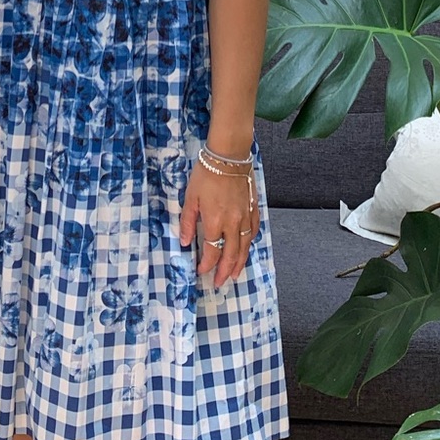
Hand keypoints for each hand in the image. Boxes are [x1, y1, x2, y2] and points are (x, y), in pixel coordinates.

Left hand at [179, 160, 258, 289]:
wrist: (228, 157)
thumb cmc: (207, 174)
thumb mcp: (191, 198)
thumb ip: (188, 222)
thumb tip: (186, 242)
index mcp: (215, 221)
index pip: (212, 251)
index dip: (207, 265)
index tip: (201, 271)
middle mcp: (233, 223)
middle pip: (231, 254)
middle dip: (224, 271)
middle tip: (220, 282)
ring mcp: (245, 216)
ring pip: (245, 247)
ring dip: (240, 263)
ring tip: (235, 274)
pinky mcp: (253, 208)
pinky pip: (254, 231)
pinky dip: (250, 243)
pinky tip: (246, 248)